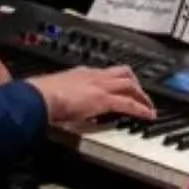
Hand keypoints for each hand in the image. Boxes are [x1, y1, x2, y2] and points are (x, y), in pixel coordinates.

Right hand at [33, 64, 156, 126]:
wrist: (39, 97)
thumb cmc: (40, 97)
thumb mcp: (56, 93)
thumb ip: (64, 97)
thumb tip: (63, 109)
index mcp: (82, 73)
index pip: (106, 73)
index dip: (116, 80)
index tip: (121, 87)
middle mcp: (94, 76)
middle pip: (124, 73)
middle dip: (135, 84)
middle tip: (142, 96)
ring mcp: (100, 86)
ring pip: (130, 85)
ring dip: (142, 96)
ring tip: (148, 107)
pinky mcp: (103, 100)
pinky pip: (128, 103)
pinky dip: (140, 109)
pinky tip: (147, 115)